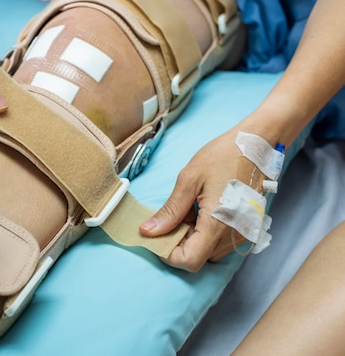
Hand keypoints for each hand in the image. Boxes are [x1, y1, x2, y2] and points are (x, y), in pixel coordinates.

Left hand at [140, 129, 249, 271]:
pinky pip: (220, 243)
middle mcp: (234, 235)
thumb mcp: (189, 179)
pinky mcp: (246, 229)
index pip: (189, 261)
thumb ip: (170, 210)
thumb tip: (148, 231)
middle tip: (173, 216)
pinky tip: (201, 210)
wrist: (257, 144)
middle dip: (178, 242)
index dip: (169, 252)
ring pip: (208, 252)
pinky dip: (205, 233)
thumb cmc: (223, 156)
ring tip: (190, 209)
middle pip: (198, 258)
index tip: (158, 235)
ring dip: (192, 237)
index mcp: (218, 224)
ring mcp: (243, 234)